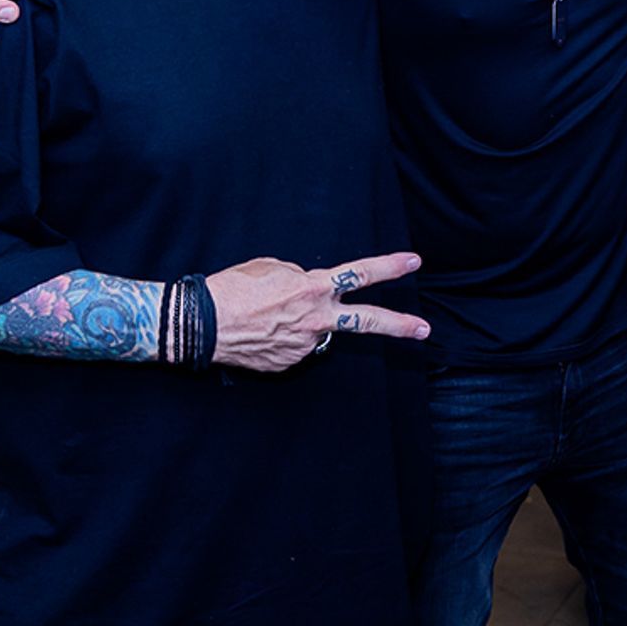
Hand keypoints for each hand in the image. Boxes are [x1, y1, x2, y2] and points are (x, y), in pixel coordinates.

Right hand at [207, 252, 428, 372]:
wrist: (202, 325)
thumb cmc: (233, 289)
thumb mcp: (271, 267)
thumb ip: (301, 276)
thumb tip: (309, 287)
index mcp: (313, 287)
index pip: (361, 274)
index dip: (389, 266)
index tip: (413, 262)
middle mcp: (315, 318)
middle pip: (366, 321)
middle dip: (399, 325)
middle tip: (424, 330)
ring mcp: (304, 344)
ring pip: (317, 331)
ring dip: (302, 324)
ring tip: (268, 317)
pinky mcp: (289, 363)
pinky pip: (296, 346)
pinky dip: (284, 338)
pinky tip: (262, 332)